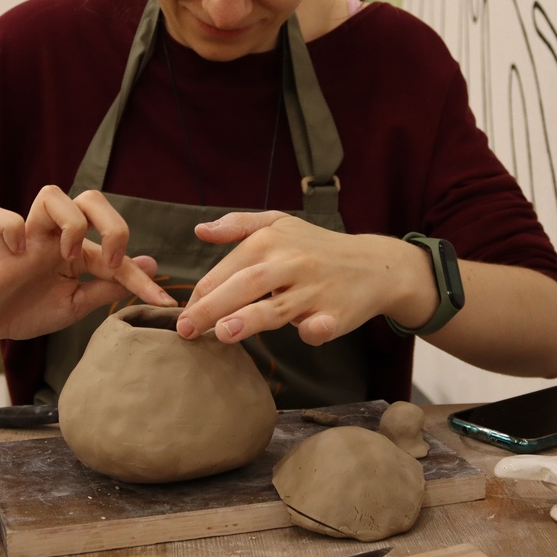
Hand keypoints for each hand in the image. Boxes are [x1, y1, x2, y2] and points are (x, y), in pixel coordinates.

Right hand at [0, 186, 175, 340]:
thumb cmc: (30, 309)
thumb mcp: (76, 304)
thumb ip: (110, 285)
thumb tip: (151, 265)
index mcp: (77, 249)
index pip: (116, 249)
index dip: (140, 276)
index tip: (161, 300)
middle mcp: (55, 235)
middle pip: (91, 197)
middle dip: (111, 225)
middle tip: (107, 264)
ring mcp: (27, 235)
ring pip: (51, 194)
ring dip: (69, 224)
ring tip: (65, 257)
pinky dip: (10, 230)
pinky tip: (16, 255)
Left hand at [176, 212, 431, 345]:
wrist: (374, 264)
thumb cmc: (317, 247)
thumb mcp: (280, 223)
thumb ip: (238, 224)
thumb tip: (200, 230)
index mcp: (271, 241)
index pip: (228, 269)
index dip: (202, 293)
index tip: (183, 314)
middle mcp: (291, 262)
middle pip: (246, 284)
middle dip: (213, 307)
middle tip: (185, 330)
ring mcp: (315, 289)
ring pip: (278, 306)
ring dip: (250, 319)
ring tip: (223, 332)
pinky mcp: (337, 313)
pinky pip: (323, 324)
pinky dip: (316, 328)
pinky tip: (306, 332)